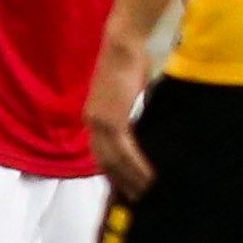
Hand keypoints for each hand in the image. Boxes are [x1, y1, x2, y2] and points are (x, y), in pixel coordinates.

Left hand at [88, 30, 155, 199]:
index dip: (113, 171)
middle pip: (105, 162)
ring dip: (131, 178)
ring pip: (115, 161)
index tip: (126, 185)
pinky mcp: (113, 120)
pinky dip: (137, 165)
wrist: (122, 45)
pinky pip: (125, 150)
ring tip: (147, 192)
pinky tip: (150, 176)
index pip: (101, 152)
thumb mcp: (129, 91)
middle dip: (121, 182)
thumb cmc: (130, 61)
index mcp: (94, 116)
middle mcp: (92, 123)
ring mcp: (100, 122)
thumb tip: (145, 121)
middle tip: (137, 197)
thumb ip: (131, 109)